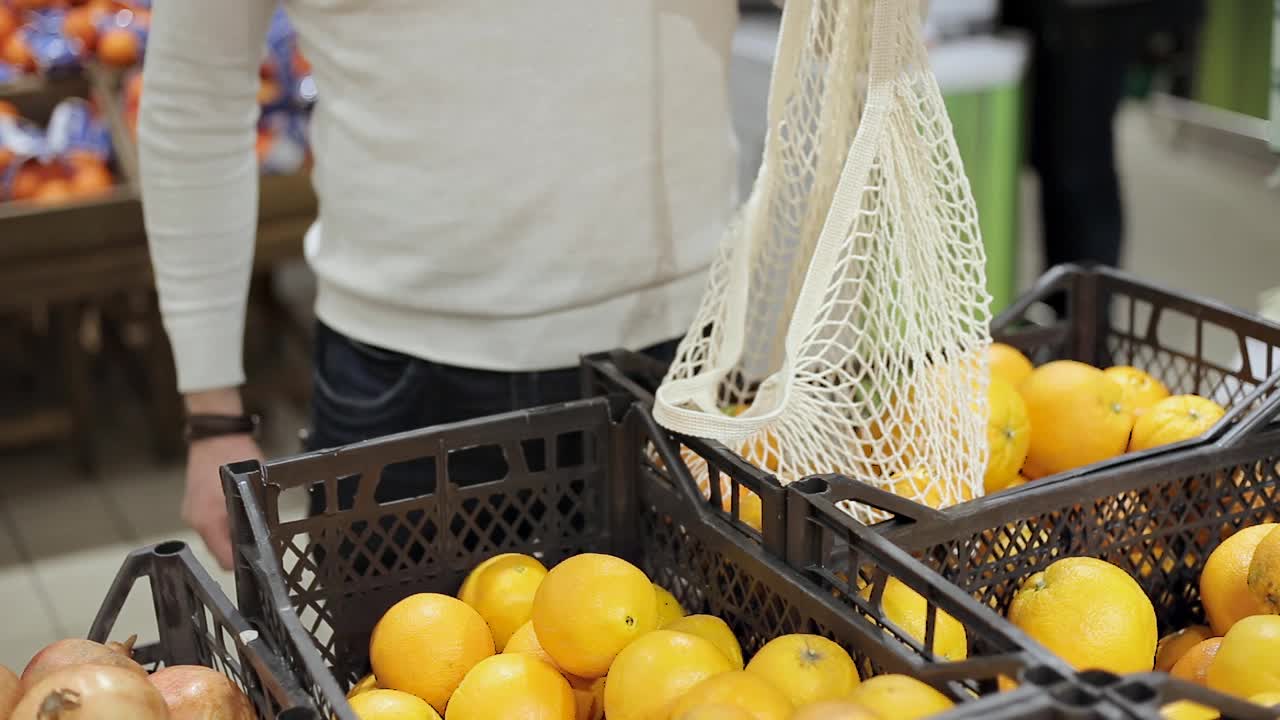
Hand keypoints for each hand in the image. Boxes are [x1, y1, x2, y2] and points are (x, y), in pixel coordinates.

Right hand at [182, 388, 259, 570]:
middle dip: (241, 553)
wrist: (215, 435)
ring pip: (217, 540)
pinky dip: (227, 527)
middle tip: (264, 549)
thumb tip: (270, 536)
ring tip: (255, 532)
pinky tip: (242, 517)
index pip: (225, 560)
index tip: (263, 565)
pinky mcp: (196, 507)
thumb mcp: (253, 485)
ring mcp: (194, 514)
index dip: (245, 565)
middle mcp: (197, 521)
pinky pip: (212, 527)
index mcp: (208, 519)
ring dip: (234, 539)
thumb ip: (257, 513)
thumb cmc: (235, 455)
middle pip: (220, 553)